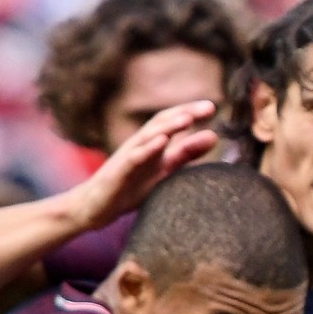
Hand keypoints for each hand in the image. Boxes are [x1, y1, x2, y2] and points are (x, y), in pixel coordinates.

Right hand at [67, 101, 218, 231]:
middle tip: (209, 107)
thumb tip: (214, 136)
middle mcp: (140, 145)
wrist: (98, 207)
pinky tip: (162, 141)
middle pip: (162, 122)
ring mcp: (128, 156)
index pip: (171, 121)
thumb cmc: (132, 186)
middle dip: (184, 113)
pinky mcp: (119, 171)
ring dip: (169, 127)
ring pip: (149, 136)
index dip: (191, 112)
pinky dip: (148, 148)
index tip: (213, 107)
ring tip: (188, 119)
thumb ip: (186, 153)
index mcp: (152, 143)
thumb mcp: (165, 169)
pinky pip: (134, 157)